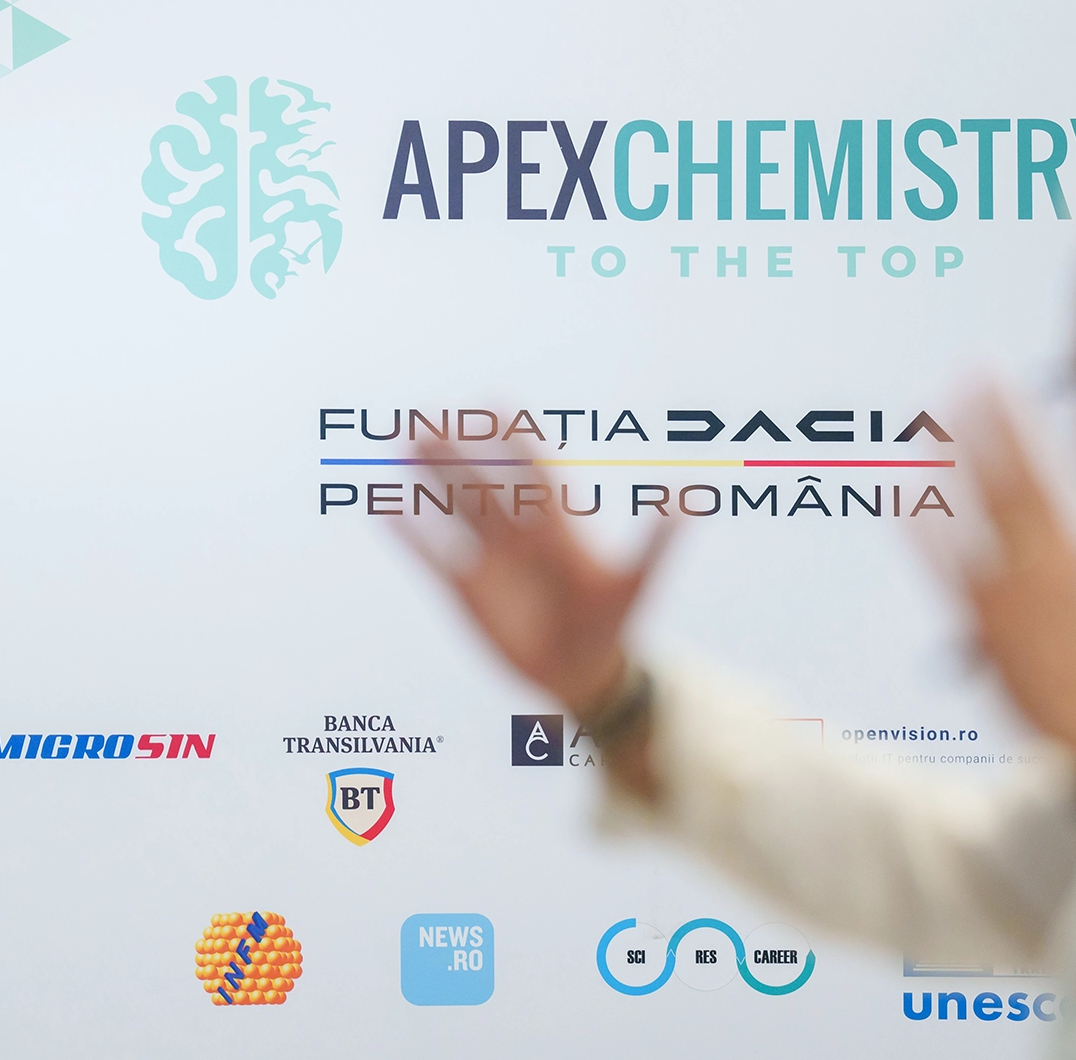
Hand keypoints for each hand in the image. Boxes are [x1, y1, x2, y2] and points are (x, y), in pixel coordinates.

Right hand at [397, 435, 671, 714]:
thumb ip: (659, 541)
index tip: (494, 405)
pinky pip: (431, 553)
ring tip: (401, 438)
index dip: (516, 441)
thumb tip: (691, 498)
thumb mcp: (639, 583)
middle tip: (429, 415)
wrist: (582, 671)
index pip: (534, 473)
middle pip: (485, 482)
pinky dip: (409, 531)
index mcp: (560, 526)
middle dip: (458, 450)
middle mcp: (521, 532)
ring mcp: (490, 556)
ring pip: (455, 507)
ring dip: (430, 476)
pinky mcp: (464, 587)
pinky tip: (384, 503)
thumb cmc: (613, 622)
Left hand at [938, 397, 1075, 769]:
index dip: (1018, 423)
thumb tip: (1058, 512)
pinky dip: (924, 531)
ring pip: (978, 511)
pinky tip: (900, 497)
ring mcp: (1011, 587)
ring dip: (953, 462)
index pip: (1043, 470)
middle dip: (988, 423)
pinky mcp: (983, 620)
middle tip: (964, 374)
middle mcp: (1044, 559)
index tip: (997, 382)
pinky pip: (948, 567)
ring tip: (927, 420)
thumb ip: (1070, 549)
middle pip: (1010, 476)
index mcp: (1075, 550)